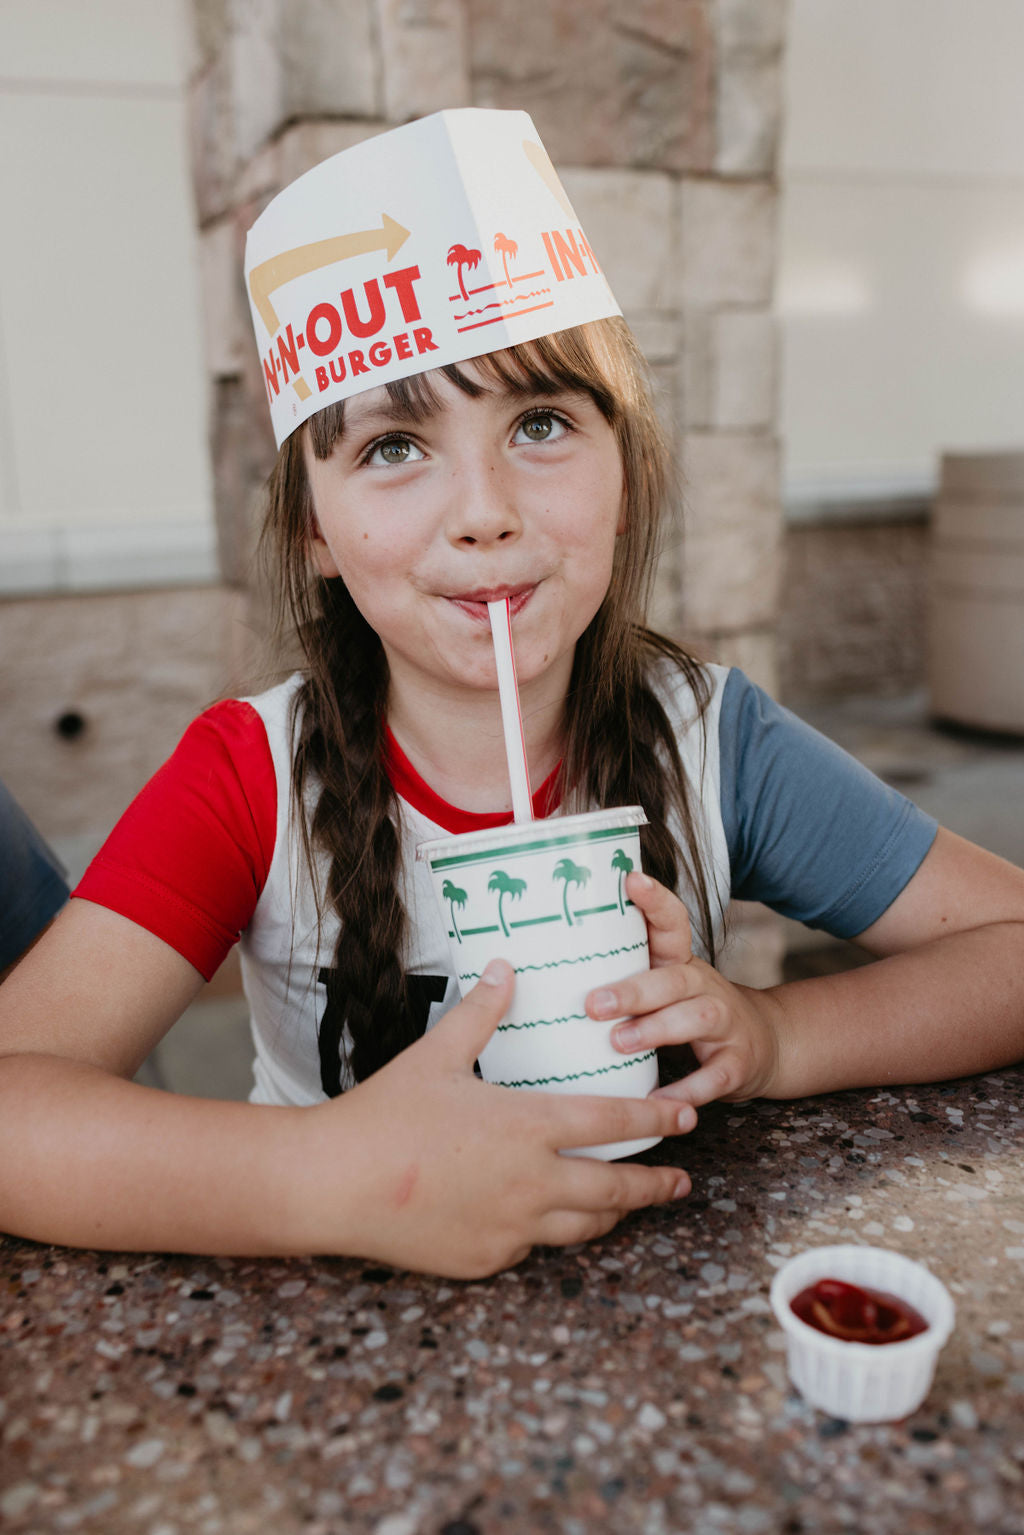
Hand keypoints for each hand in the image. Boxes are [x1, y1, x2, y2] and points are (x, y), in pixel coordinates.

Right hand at [309, 959, 697, 1278]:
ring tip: (625, 1204)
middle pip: (617, 1191)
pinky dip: (546, 1231)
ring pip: (582, 1228)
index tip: (687, 1117)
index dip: (657, 1120)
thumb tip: (505, 967)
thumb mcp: (437, 1054)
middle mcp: (532, 1184)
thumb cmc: (385, 1114)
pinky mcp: (486, 1259)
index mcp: (529, 1128)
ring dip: (610, 1214)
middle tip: (681, 1181)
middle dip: (656, 1186)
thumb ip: (482, 1013)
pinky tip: (543, 1219)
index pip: (614, 1124)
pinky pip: (531, 1247)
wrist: (334, 1184)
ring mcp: (511, 1228)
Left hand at [585, 873, 781, 1108]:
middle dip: (633, 990)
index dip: (655, 900)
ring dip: (656, 1029)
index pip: (672, 923)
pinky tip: (658, 1103)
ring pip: (696, 1018)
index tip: (631, 879)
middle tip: (592, 1004)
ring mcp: (725, 1022)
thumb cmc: (690, 1010)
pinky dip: (687, 1090)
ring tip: (619, 1043)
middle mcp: (703, 985)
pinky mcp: (737, 1062)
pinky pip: (714, 1076)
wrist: (766, 1043)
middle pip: (672, 979)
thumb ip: (620, 974)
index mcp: (679, 962)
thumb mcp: (663, 984)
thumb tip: (540, 966)